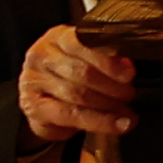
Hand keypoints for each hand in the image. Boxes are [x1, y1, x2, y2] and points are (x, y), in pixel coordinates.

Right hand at [18, 23, 139, 144]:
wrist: (44, 102)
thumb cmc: (70, 77)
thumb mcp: (87, 59)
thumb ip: (107, 60)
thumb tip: (126, 68)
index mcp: (57, 38)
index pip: (82, 44)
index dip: (108, 60)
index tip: (129, 74)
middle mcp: (41, 56)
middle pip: (81, 71)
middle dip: (111, 86)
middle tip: (129, 94)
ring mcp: (33, 81)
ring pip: (77, 93)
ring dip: (107, 105)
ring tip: (126, 112)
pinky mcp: (33, 106)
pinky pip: (70, 115)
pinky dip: (99, 121)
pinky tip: (117, 124)